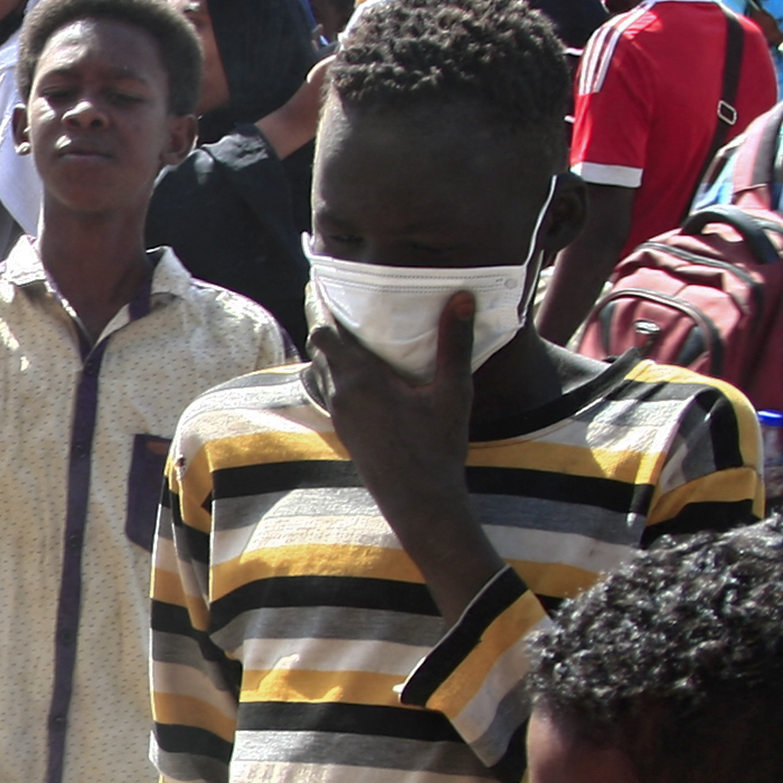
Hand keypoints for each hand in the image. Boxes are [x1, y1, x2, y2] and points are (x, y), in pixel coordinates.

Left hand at [306, 299, 501, 617]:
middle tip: (343, 297)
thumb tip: (462, 297)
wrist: (419, 503)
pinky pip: (330, 389)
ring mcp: (339, 414)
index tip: (327, 279)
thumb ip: (454, 343)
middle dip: (327, 321)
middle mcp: (340, 394)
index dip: (321, 303)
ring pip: (322, 369)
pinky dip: (338, 371)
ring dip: (332, 349)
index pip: (324, 331)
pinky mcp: (345, 430)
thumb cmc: (437, 449)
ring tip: (353, 328)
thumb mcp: (453, 393)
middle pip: (320, 346)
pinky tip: (362, 370)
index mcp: (360, 379)